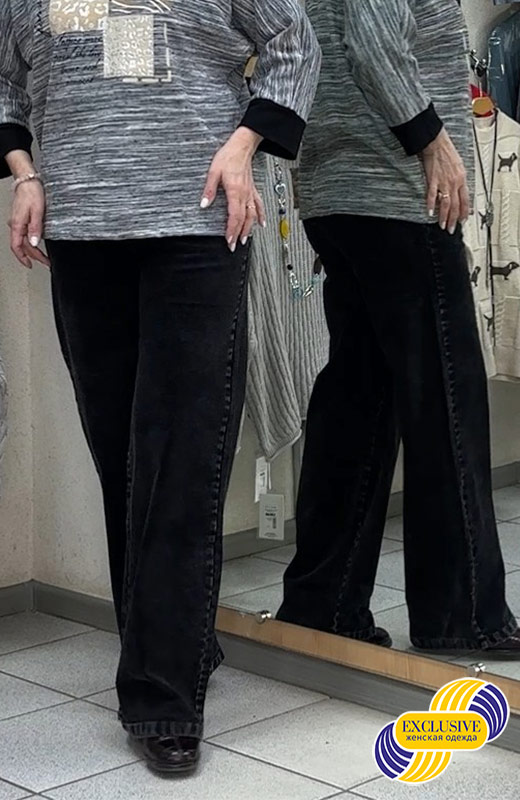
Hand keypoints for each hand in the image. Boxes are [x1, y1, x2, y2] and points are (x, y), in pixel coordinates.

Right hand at [9, 179, 48, 268]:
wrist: (28, 180)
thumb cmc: (32, 192)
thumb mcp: (37, 212)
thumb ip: (35, 228)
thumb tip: (34, 243)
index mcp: (17, 225)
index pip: (17, 247)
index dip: (23, 258)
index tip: (31, 265)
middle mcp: (15, 225)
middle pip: (22, 246)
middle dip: (33, 256)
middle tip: (45, 262)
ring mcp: (18, 222)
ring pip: (23, 241)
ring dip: (32, 250)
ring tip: (43, 256)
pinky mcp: (21, 218)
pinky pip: (24, 234)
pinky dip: (31, 241)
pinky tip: (37, 243)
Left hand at [201, 127, 265, 250]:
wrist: (242, 145)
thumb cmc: (228, 156)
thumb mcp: (213, 171)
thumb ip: (209, 190)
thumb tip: (204, 204)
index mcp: (235, 191)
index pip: (234, 216)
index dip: (232, 230)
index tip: (228, 240)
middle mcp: (245, 194)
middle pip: (243, 219)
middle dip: (239, 234)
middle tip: (234, 245)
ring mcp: (250, 192)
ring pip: (252, 215)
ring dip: (249, 229)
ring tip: (245, 239)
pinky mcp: (252, 189)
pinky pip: (259, 205)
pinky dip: (261, 216)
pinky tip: (261, 224)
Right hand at [422, 128, 469, 233]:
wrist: (436, 143)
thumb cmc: (446, 152)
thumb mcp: (459, 166)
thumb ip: (459, 181)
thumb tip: (458, 192)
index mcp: (462, 179)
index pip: (465, 200)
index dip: (464, 213)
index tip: (462, 221)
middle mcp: (454, 182)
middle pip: (455, 205)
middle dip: (453, 220)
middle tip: (451, 229)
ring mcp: (443, 182)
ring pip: (445, 204)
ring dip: (444, 217)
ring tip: (442, 225)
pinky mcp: (432, 180)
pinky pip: (432, 196)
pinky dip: (431, 205)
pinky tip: (430, 213)